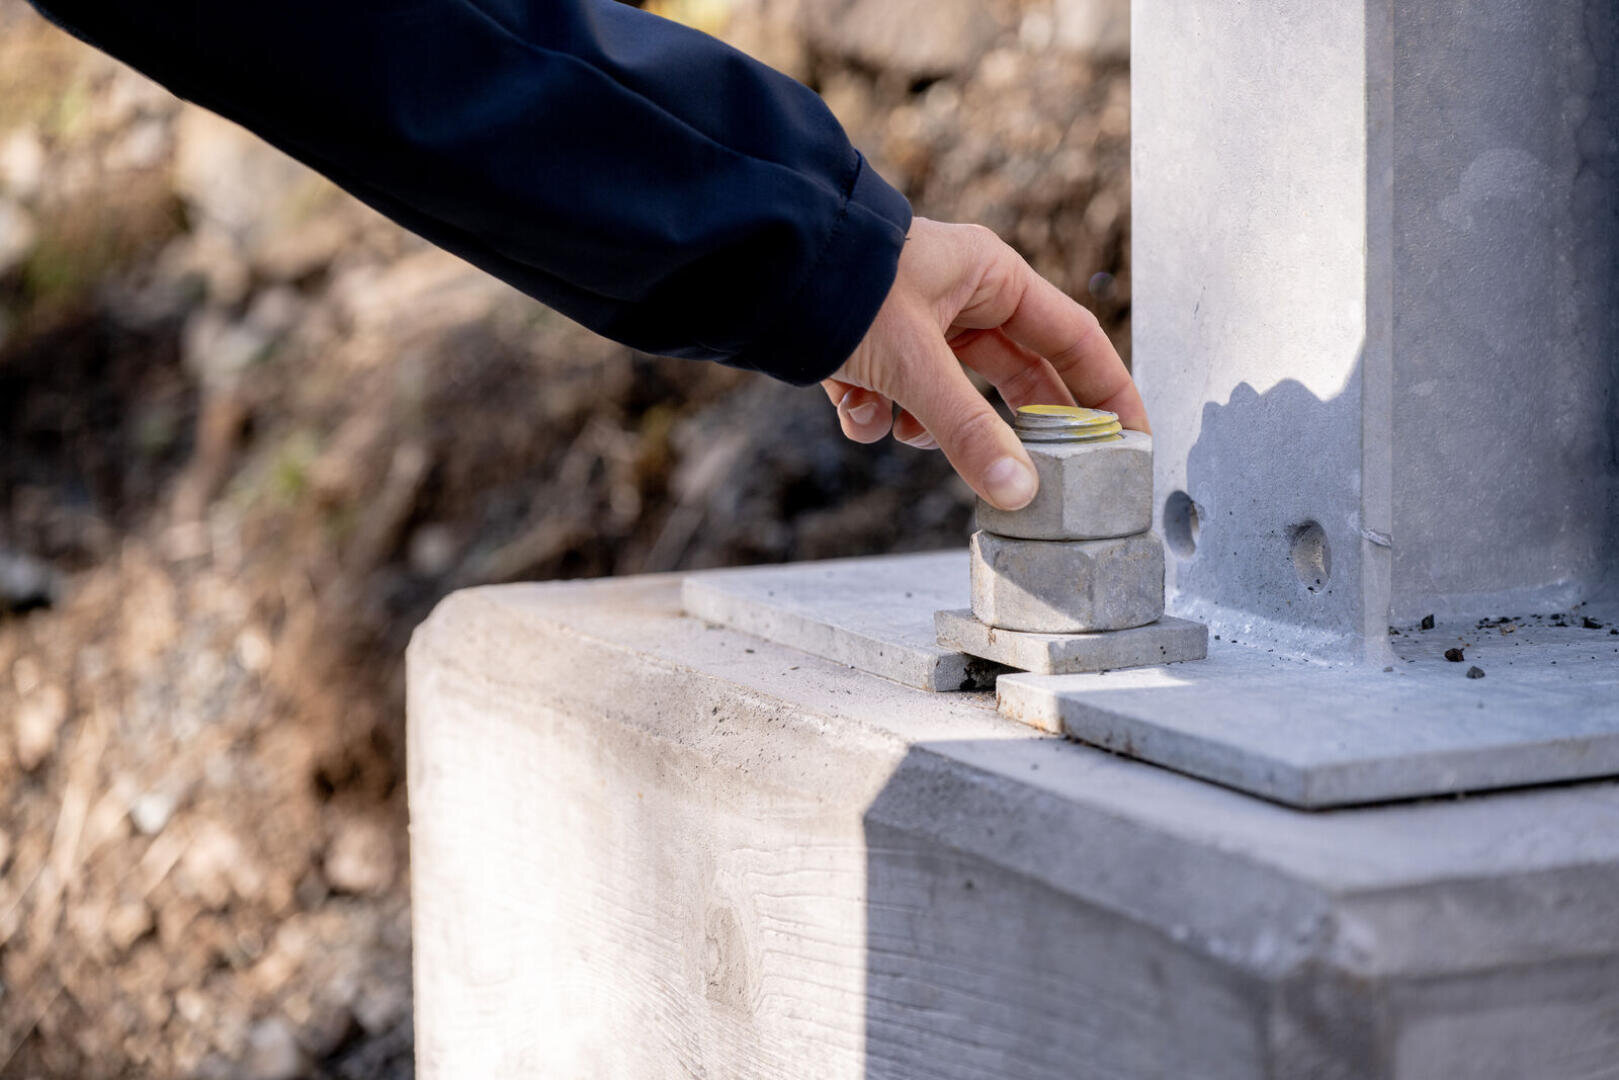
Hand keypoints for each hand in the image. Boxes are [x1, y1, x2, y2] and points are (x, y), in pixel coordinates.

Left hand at [822, 217, 1146, 509]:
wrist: (755, 268)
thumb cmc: (844, 285)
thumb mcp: (916, 366)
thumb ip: (970, 432)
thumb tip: (1020, 494)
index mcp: (992, 277)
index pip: (1075, 339)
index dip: (1108, 390)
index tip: (1134, 438)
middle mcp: (961, 298)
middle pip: (1014, 377)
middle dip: (1009, 428)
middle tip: (1040, 478)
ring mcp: (917, 324)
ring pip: (947, 399)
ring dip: (920, 425)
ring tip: (894, 420)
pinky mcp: (873, 348)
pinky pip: (893, 400)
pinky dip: (872, 413)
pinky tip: (847, 403)